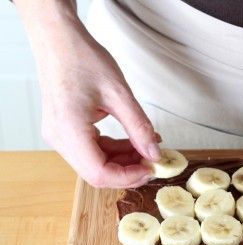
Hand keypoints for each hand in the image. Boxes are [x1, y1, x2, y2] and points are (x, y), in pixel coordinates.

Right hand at [15, 0, 159, 187]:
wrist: (58, 40)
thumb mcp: (120, 94)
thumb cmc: (82, 59)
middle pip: (96, 173)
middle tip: (153, 161)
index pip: (99, 173)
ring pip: (95, 164)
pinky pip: (92, 150)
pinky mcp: (65, 130)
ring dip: (123, 161)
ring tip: (148, 148)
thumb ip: (139, 127)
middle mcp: (59, 138)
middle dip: (127, 171)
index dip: (128, 177)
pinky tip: (134, 141)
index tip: (152, 169)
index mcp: (69, 130)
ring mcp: (60, 135)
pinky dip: (114, 150)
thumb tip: (154, 154)